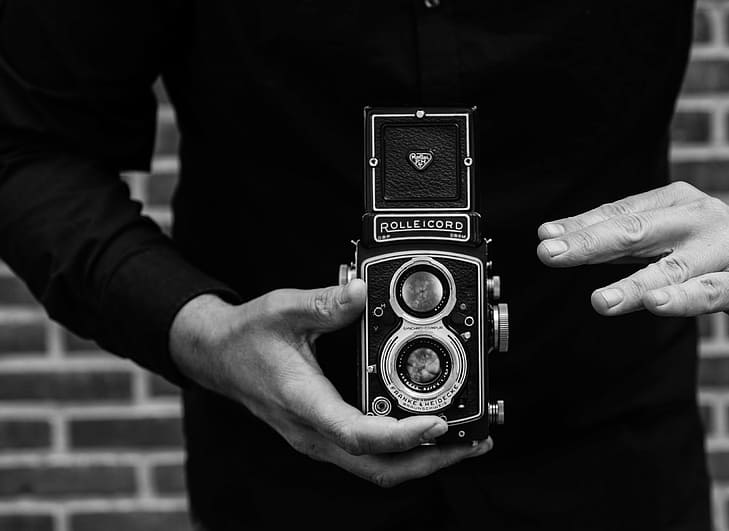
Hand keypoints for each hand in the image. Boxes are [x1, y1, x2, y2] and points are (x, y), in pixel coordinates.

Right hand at [169, 280, 490, 486]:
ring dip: (422, 461)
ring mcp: (318, 439)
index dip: (401, 435)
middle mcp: (313, 432)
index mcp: (305, 402)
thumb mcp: (282, 309)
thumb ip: (324, 302)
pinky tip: (427, 434)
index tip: (437, 423)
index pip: (357, 435)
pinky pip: (368, 457)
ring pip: (376, 469)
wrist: (215, 355)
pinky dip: (403, 452)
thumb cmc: (246, 337)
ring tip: (463, 442)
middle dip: (431, 461)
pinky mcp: (324, 435)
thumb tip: (361, 291)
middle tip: (472, 443)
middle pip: (379, 468)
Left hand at [536, 182, 728, 329]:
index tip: (545, 237)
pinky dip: (682, 298)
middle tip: (551, 253)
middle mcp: (697, 218)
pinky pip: (709, 291)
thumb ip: (620, 239)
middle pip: (637, 230)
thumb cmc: (718, 249)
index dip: (581, 226)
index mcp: (674, 203)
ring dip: (632, 285)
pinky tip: (656, 304)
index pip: (620, 213)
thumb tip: (556, 236)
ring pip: (672, 267)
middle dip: (590, 243)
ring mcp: (723, 248)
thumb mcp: (669, 236)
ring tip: (599, 301)